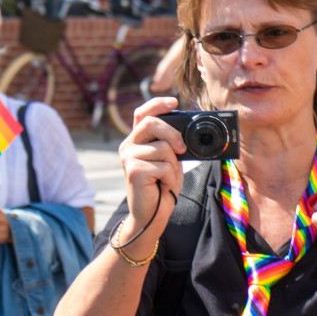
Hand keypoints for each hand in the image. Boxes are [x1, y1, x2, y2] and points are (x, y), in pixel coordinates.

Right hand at [119, 96, 185, 245]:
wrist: (152, 214)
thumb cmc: (162, 186)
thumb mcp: (170, 160)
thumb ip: (172, 144)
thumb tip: (187, 131)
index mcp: (137, 140)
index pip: (142, 113)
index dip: (157, 104)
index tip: (174, 101)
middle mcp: (128, 145)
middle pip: (153, 123)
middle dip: (173, 134)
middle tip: (181, 149)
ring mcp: (128, 157)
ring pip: (163, 147)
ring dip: (173, 166)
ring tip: (165, 178)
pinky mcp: (133, 171)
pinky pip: (163, 166)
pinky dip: (170, 177)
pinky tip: (161, 185)